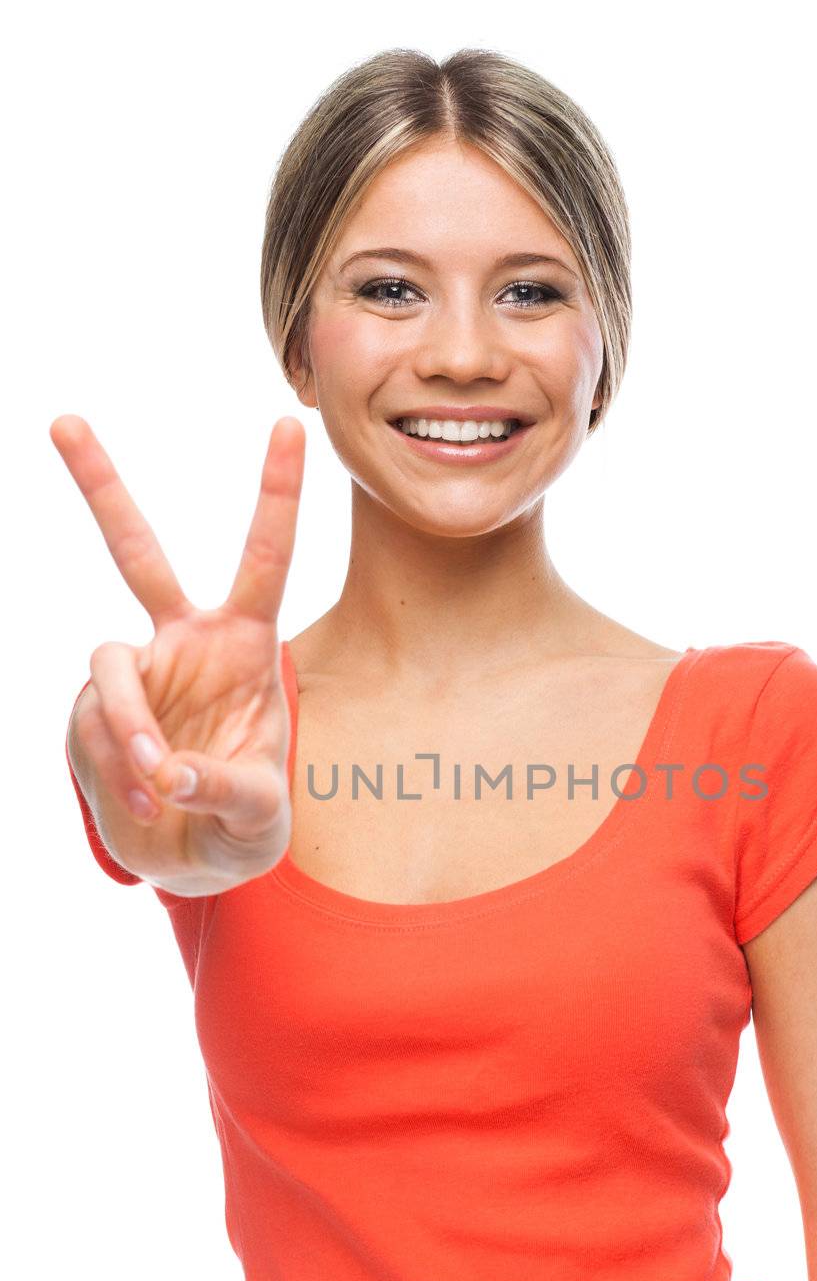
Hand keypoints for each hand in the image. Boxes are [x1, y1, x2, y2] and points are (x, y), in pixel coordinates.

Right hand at [53, 414, 304, 887]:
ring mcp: (133, 673)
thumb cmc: (243, 823)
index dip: (277, 493)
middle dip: (101, 487)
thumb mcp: (260, 815)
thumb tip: (173, 772)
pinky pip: (95, 726)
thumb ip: (228, 791)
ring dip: (132, 730)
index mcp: (245, 645)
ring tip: (161, 787)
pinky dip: (119, 770)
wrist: (193, 860)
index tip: (290, 423)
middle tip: (64, 420)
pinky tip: (146, 803)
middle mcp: (184, 642)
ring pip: (111, 670)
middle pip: (136, 552)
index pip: (265, 558)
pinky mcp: (92, 711)